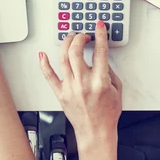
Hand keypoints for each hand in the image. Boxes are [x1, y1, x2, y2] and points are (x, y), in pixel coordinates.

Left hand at [40, 22, 122, 147]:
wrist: (96, 132)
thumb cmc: (107, 114)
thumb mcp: (117, 90)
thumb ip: (109, 72)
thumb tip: (101, 58)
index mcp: (100, 81)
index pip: (100, 51)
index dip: (100, 35)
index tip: (99, 27)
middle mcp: (83, 83)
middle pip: (76, 51)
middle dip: (79, 37)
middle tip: (83, 35)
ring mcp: (70, 88)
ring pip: (62, 58)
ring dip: (66, 44)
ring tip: (70, 39)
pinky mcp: (60, 93)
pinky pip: (49, 76)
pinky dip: (44, 64)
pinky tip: (42, 55)